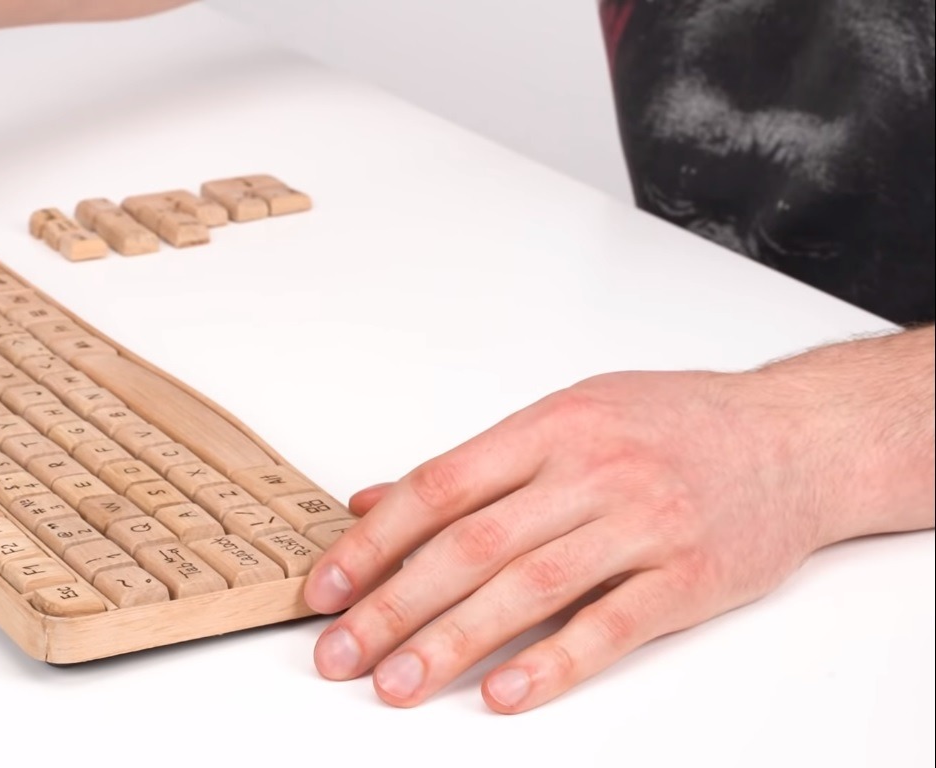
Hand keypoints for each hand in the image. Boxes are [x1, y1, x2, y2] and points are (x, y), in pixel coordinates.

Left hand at [303, 342, 933, 712]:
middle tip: (340, 654)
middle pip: (471, 545)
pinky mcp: (690, 577)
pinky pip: (612, 626)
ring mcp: (643, 524)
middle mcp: (590, 470)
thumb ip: (474, 466)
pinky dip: (554, 662)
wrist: (798, 437)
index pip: (439, 487)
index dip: (374, 543)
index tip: (325, 589)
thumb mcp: (569, 416)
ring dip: (453, 643)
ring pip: (529, 588)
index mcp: (549, 427)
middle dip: (394, 605)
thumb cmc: (675, 424)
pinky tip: (505, 693)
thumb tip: (375, 501)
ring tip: (398, 684)